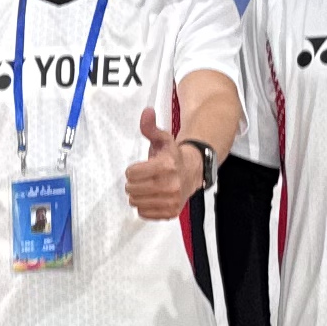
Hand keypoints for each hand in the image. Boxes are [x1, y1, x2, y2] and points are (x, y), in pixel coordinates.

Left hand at [121, 102, 198, 222]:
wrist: (194, 171)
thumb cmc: (173, 155)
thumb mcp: (163, 139)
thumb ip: (150, 127)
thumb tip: (146, 112)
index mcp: (165, 166)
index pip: (132, 174)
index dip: (133, 170)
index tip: (139, 168)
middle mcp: (170, 185)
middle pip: (132, 189)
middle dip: (133, 183)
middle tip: (142, 178)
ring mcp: (171, 201)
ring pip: (136, 202)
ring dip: (137, 195)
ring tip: (147, 187)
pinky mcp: (171, 212)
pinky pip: (144, 213)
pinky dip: (144, 207)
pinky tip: (152, 197)